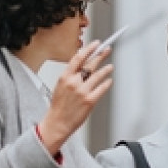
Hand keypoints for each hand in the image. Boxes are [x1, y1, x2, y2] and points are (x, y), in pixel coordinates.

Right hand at [36, 39, 114, 155]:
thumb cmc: (59, 106)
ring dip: (106, 69)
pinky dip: (107, 83)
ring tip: (110, 66)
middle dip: (100, 55)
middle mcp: (74, 82)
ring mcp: (82, 92)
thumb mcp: (61, 86)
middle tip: (107, 50)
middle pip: (90, 64)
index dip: (89, 49)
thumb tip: (83, 67)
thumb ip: (71, 76)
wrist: (57, 123)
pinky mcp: (90, 101)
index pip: (79, 58)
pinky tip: (109, 80)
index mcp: (65, 77)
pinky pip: (101, 88)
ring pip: (98, 75)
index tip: (96, 44)